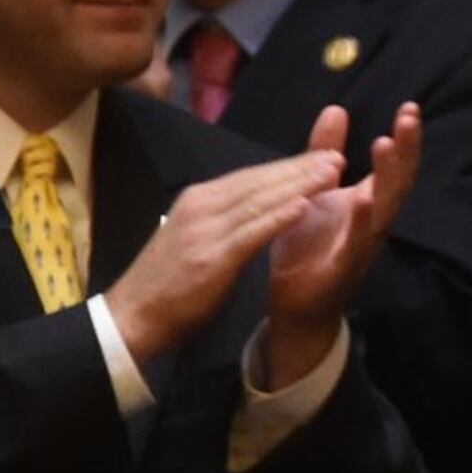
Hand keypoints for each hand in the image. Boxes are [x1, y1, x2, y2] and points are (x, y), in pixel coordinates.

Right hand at [103, 132, 348, 365]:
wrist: (133, 317)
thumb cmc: (168, 282)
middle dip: (301, 167)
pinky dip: (279, 218)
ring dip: (299, 184)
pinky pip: (251, 232)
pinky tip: (305, 207)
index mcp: (198, 199)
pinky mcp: (212, 257)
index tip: (323, 155)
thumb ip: (221, 218)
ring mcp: (205, 230)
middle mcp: (201, 206)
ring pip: (260, 200)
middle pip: (259, 181)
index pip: (251, 176)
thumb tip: (252, 202)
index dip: (289, 165)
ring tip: (333, 172)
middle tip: (338, 155)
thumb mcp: (195, 237)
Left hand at [261, 103, 422, 387]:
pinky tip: (365, 198)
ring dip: (389, 177)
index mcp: (368, 203)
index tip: (409, 107)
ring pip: (386, 207)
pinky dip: (365, 220)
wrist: (296, 306)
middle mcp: (374, 222)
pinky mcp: (345, 267)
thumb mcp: (314, 191)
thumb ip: (324, 154)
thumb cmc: (309, 247)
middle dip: (406, 150)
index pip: (395, 166)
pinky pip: (359, 242)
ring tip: (388, 143)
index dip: (405, 139)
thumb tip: (337, 109)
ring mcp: (364, 245)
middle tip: (409, 117)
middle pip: (399, 181)